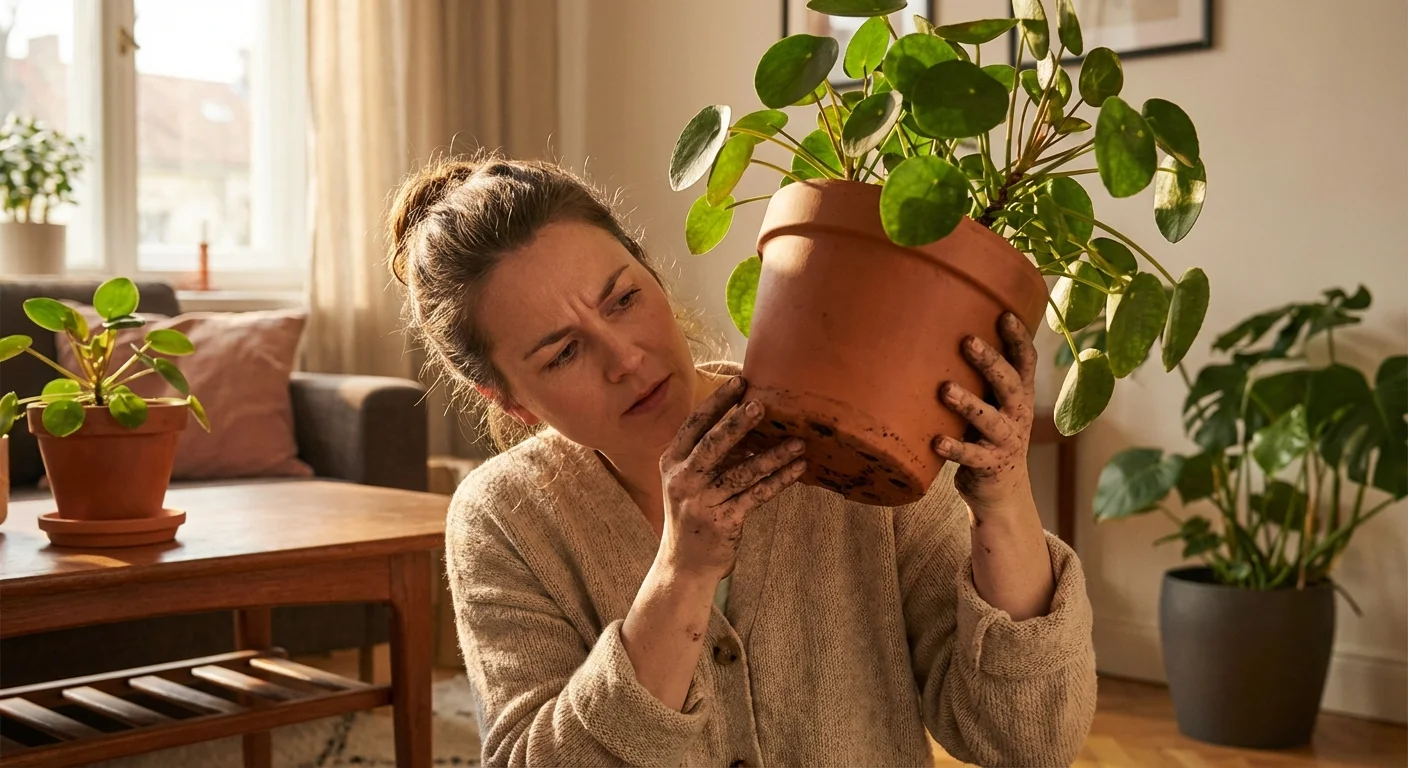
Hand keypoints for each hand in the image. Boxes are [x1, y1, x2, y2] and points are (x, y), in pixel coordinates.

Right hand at [658, 376, 806, 580]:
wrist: (684, 564)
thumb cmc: (694, 512)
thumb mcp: (689, 479)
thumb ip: (709, 452)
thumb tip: (747, 419)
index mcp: (672, 461)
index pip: (695, 424)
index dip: (718, 402)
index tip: (740, 381)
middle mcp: (683, 478)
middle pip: (712, 445)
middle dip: (737, 424)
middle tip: (762, 404)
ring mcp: (702, 501)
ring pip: (741, 472)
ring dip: (772, 456)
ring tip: (798, 442)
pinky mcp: (722, 521)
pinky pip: (755, 496)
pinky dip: (779, 481)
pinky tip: (798, 469)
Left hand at [933, 312, 1037, 510]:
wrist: (1002, 490)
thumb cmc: (988, 433)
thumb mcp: (992, 402)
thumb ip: (980, 377)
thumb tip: (942, 330)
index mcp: (1020, 395)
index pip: (1025, 362)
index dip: (1019, 338)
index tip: (1005, 314)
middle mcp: (1017, 414)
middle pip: (1010, 384)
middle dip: (990, 362)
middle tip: (967, 341)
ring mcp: (1005, 441)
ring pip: (989, 419)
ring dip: (968, 404)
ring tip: (945, 390)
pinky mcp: (989, 465)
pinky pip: (971, 456)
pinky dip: (954, 448)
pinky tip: (935, 441)